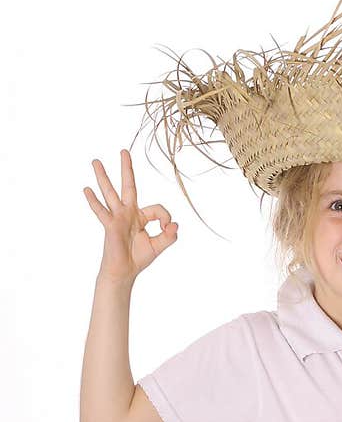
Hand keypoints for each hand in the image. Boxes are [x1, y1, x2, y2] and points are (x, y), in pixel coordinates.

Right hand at [83, 149, 177, 283]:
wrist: (124, 271)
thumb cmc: (138, 258)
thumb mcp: (158, 246)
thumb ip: (169, 236)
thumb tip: (175, 224)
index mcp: (141, 217)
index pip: (158, 208)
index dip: (166, 218)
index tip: (168, 228)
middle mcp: (128, 213)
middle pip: (128, 186)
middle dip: (127, 169)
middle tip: (124, 151)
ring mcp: (118, 217)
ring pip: (110, 193)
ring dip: (103, 177)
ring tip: (96, 161)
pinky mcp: (110, 225)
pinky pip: (101, 211)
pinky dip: (94, 201)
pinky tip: (86, 189)